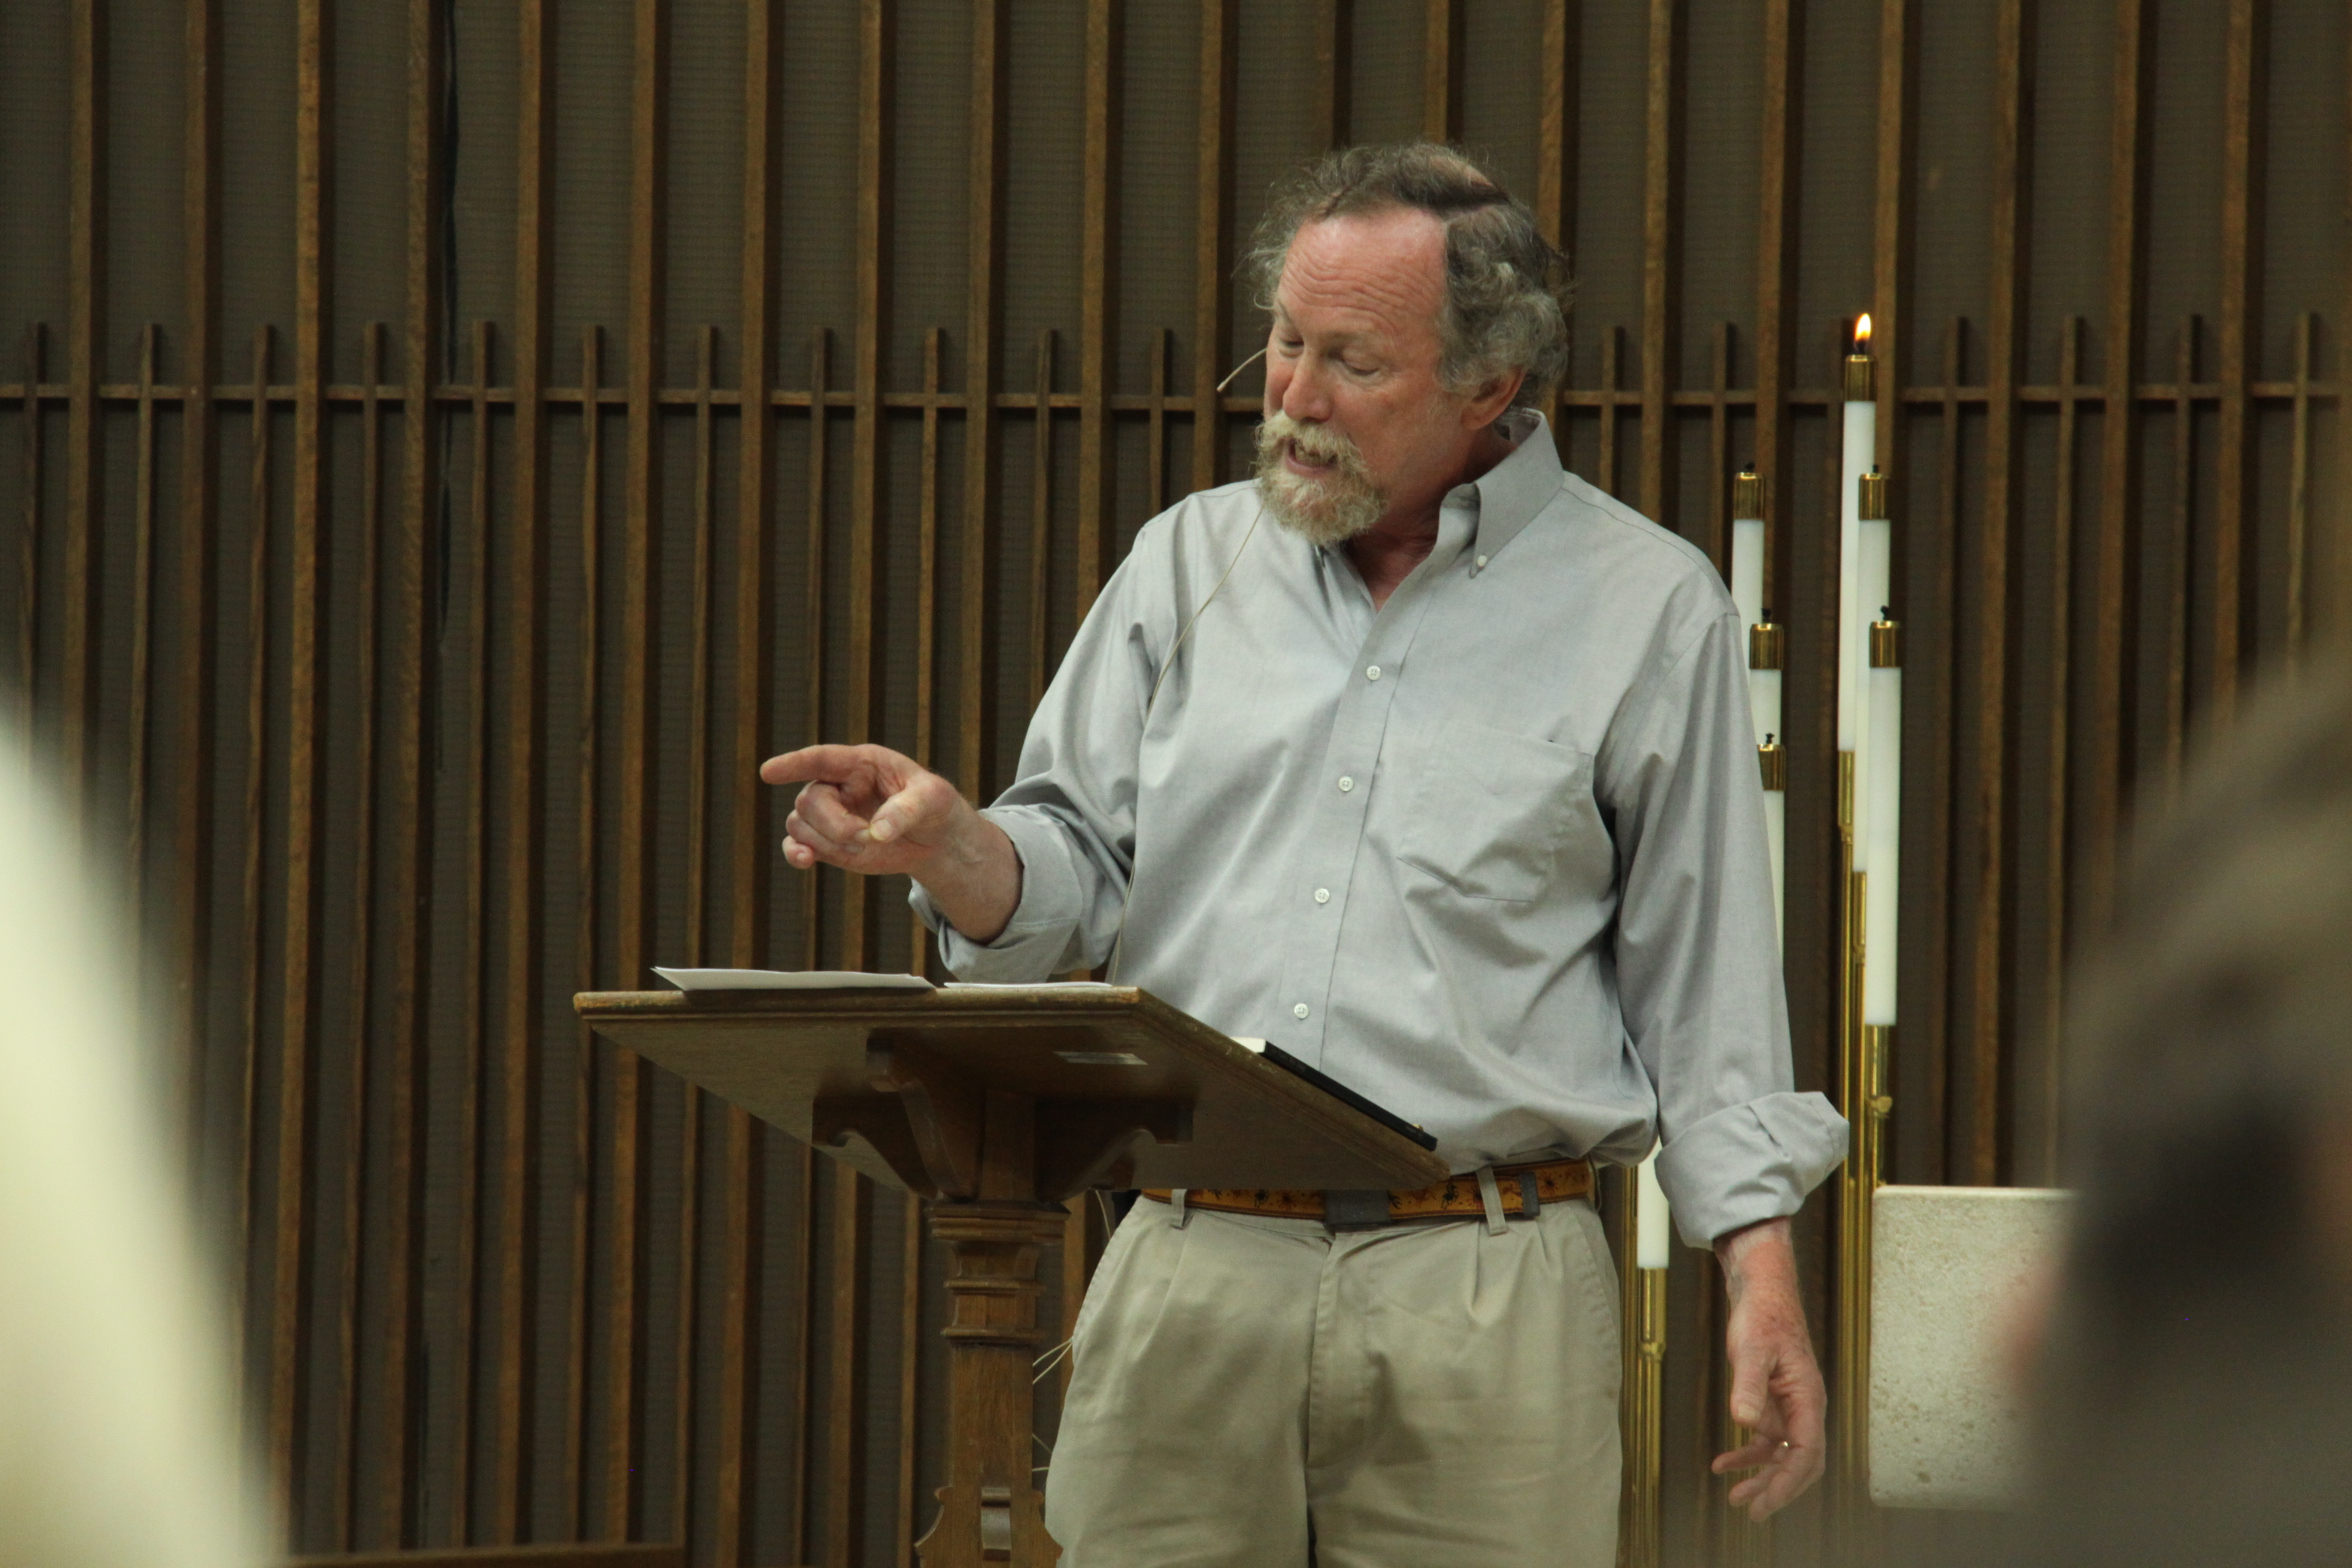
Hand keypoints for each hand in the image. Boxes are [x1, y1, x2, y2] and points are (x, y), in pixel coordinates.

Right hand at [758, 743, 1020, 941]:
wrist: (933, 838)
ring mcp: (828, 814)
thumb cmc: (933, 806)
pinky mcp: (826, 842)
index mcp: (861, 763)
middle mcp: (837, 785)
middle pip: (810, 801)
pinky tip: (805, 860)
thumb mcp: (932, 799)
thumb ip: (906, 810)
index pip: (821, 759)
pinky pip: (797, 845)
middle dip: (835, 825)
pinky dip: (796, 854)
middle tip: (867, 838)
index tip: (768, 772)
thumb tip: (879, 831)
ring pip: (801, 825)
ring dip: (827, 843)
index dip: (794, 764)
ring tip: (863, 847)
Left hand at [1709, 1217, 1826, 1520]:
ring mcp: (1790, 1407)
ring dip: (1762, 1477)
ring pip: (1782, 1456)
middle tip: (1749, 1511)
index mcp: (1808, 1399)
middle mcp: (1804, 1408)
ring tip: (1735, 1497)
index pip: (1806, 1455)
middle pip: (1799, 1463)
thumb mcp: (1751, 1349)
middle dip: (1777, 1489)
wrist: (1761, 1291)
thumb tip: (1745, 1421)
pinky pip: (1765, 1439)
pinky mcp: (1774, 1401)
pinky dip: (1747, 1454)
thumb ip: (1748, 1384)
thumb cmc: (1762, 1316)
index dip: (1786, 1484)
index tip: (1762, 1504)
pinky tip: (1723, 1463)